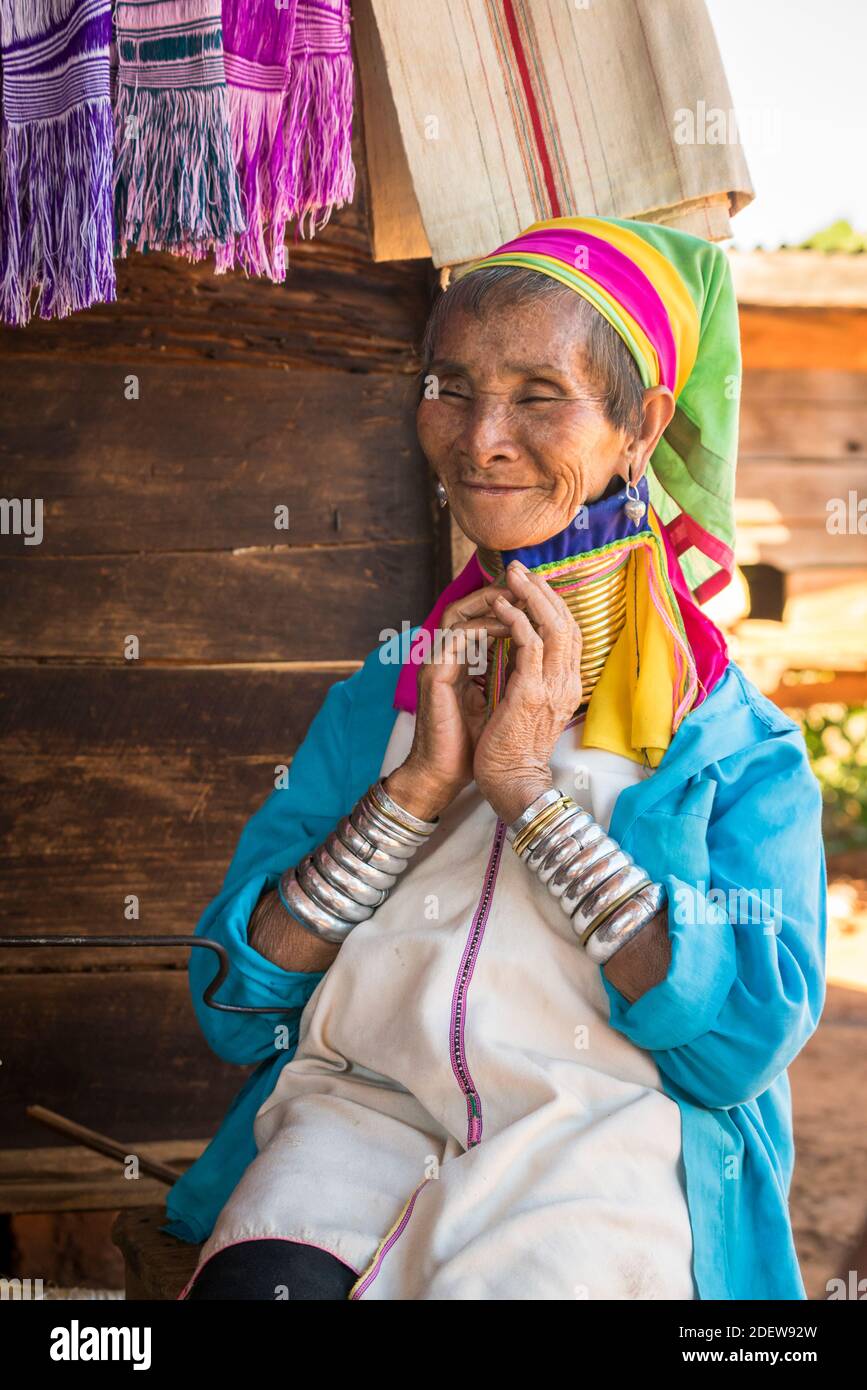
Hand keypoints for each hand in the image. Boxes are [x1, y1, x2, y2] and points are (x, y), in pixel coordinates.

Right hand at [383, 583, 517, 821]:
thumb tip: (537, 652)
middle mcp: (445, 657)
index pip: (479, 616)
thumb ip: (508, 671)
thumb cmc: (471, 742)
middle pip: (466, 606)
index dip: (507, 602)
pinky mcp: (434, 676)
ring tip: (522, 602)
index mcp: (459, 660)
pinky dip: (484, 628)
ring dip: (492, 604)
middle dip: (499, 593)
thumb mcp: (498, 698)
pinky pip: (457, 637)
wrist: (446, 774)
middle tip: (529, 586)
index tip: (537, 598)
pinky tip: (511, 630)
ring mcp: (436, 663)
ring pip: (458, 614)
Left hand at [473, 559, 582, 823]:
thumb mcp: (530, 708)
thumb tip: (519, 655)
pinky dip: (517, 618)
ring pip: (554, 626)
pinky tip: (502, 604)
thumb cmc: (513, 750)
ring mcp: (553, 687)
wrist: (511, 784)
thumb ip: (531, 680)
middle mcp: (567, 683)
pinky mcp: (531, 692)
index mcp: (567, 686)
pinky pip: (530, 644)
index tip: (532, 584)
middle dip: (544, 591)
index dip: (553, 604)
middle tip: (522, 569)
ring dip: (532, 595)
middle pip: (567, 622)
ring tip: (512, 575)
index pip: (570, 634)